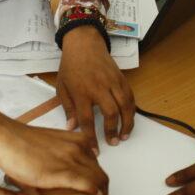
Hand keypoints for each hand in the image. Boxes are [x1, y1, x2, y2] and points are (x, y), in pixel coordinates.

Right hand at [0, 105, 108, 194]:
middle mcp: (78, 148)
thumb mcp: (51, 145)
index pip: (98, 166)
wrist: (5, 138)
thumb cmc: (22, 143)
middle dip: (103, 193)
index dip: (100, 183)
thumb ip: (64, 153)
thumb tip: (72, 168)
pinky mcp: (58, 171)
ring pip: (97, 181)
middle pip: (101, 175)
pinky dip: (92, 193)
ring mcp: (70, 159)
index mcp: (77, 141)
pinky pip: (84, 183)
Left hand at [57, 25, 135, 146]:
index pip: (87, 120)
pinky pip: (130, 96)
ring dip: (127, 123)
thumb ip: (68, 109)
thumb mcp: (62, 88)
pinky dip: (132, 109)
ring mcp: (112, 82)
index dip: (92, 138)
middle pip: (110, 113)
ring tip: (125, 135)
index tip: (95, 150)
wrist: (84, 44)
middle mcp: (99, 87)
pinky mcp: (121, 78)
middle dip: (113, 130)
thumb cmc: (71, 66)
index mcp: (81, 92)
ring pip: (125, 105)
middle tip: (113, 142)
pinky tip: (129, 118)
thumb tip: (72, 128)